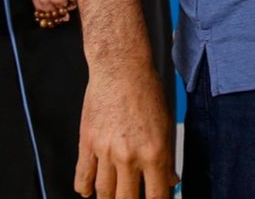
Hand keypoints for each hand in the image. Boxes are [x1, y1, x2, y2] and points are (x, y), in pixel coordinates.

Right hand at [75, 66, 175, 198]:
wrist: (121, 68)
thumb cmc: (148, 92)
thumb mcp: (165, 125)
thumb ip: (167, 157)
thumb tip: (171, 180)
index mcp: (154, 153)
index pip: (157, 196)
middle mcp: (129, 156)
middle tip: (132, 198)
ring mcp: (106, 152)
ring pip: (103, 192)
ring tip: (114, 197)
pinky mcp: (88, 143)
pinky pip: (83, 176)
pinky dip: (85, 189)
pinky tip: (88, 192)